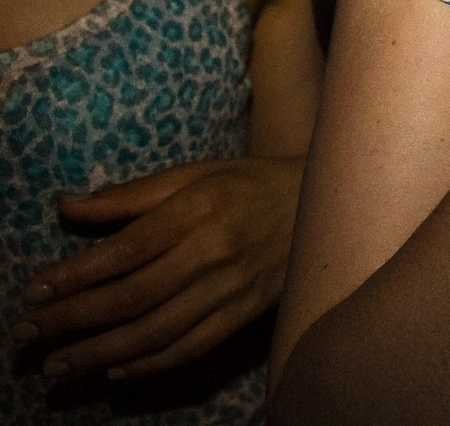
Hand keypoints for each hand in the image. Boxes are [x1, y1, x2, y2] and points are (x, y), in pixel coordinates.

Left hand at [12, 156, 300, 379]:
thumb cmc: (250, 183)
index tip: (36, 292)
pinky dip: (151, 363)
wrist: (327, 203)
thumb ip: (132, 195)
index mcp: (200, 208)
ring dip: (100, 352)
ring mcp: (233, 288)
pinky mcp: (247, 313)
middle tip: (29, 335)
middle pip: (134, 295)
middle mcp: (215, 251)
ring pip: (158, 330)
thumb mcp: (196, 174)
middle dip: (75, 319)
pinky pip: (192, 347)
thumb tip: (67, 206)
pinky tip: (115, 368)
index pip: (127, 249)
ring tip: (59, 364)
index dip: (77, 274)